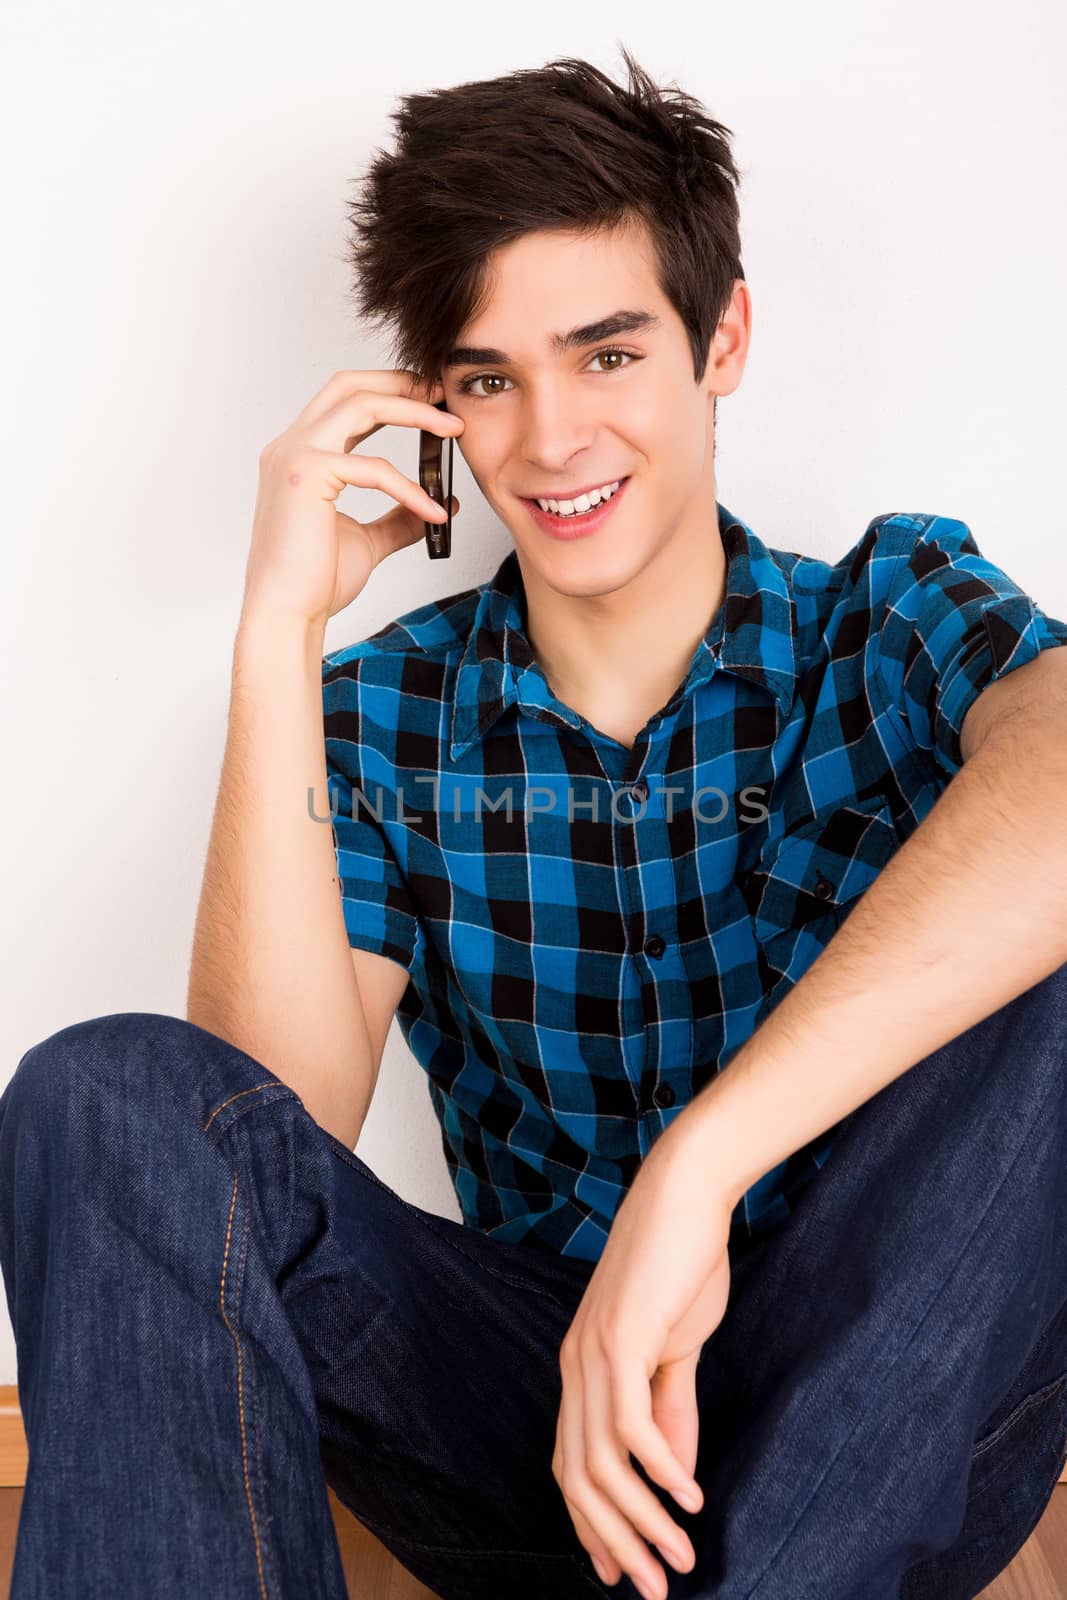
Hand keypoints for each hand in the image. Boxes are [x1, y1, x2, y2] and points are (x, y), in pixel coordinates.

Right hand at [240, 369, 463, 629]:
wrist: (287, 614)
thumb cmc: (314, 582)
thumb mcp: (368, 541)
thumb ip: (398, 518)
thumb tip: (440, 505)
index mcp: (299, 456)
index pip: (343, 402)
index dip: (388, 392)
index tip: (429, 398)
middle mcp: (291, 446)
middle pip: (349, 384)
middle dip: (400, 381)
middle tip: (442, 391)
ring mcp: (295, 456)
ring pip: (360, 405)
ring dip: (413, 410)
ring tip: (453, 426)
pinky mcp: (307, 476)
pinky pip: (373, 468)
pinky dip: (410, 488)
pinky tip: (434, 511)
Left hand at [551, 1116, 736, 1597]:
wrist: (685, 1193)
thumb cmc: (682, 1263)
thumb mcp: (677, 1347)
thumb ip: (671, 1409)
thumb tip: (673, 1476)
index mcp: (581, 1369)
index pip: (570, 1465)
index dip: (592, 1523)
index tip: (619, 1572)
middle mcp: (574, 1367)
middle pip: (579, 1479)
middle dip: (618, 1541)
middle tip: (655, 1589)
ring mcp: (592, 1354)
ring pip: (602, 1464)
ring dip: (642, 1520)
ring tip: (678, 1559)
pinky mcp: (621, 1340)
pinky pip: (631, 1426)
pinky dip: (658, 1471)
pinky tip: (687, 1496)